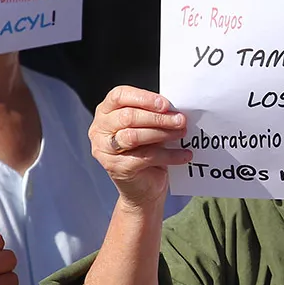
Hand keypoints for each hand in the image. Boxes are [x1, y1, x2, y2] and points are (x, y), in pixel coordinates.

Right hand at [89, 86, 191, 209]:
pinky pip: (146, 157)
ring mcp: (105, 149)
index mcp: (105, 112)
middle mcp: (100, 129)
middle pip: (128, 117)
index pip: (119, 96)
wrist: (144, 188)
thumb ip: (153, 115)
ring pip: (134, 136)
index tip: (166, 104)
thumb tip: (174, 109)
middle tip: (180, 120)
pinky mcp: (116, 167)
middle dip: (158, 117)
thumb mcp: (148, 127)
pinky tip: (184, 154)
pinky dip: (168, 155)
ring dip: (162, 133)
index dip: (143, 98)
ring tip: (181, 133)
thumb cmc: (145, 151)